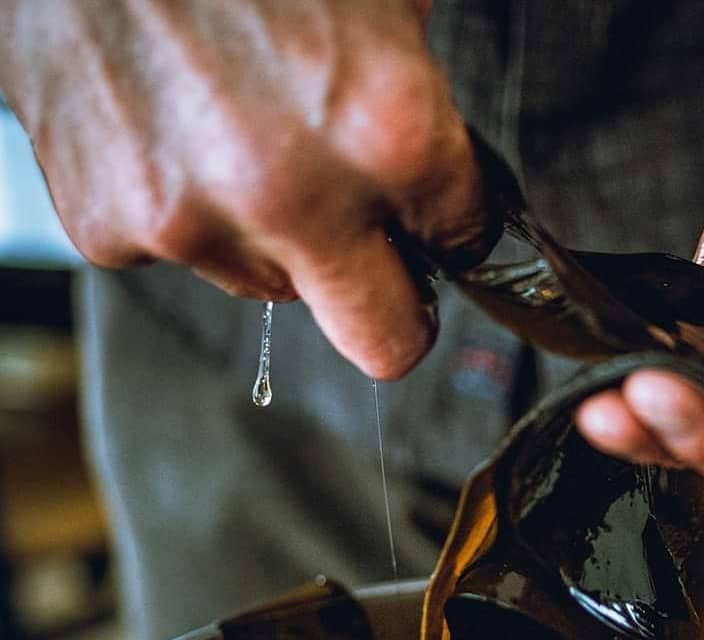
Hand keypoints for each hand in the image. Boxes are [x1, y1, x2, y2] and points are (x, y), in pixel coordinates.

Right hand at [0, 0, 481, 377]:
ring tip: (239, 128)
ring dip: (276, 233)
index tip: (436, 225)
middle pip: (385, 341)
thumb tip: (441, 184)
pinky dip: (191, 206)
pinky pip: (187, 254)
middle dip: (393, 307)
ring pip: (275, 287)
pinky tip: (174, 127)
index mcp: (387, 128)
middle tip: (379, 255)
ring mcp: (191, 221)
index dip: (452, 228)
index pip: (462, 243)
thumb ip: (419, 104)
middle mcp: (291, 194)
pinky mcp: (110, 227)